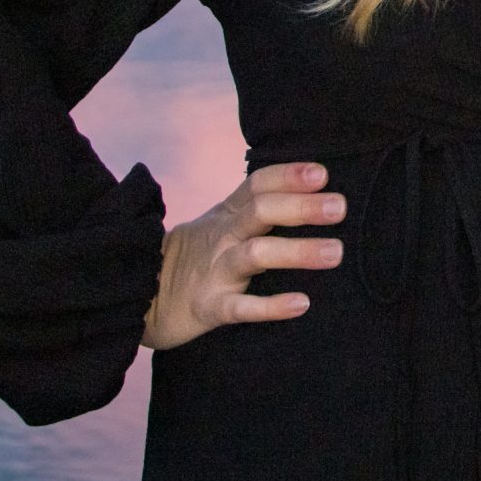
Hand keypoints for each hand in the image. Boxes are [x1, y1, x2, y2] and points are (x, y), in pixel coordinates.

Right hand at [141, 161, 345, 350]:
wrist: (140, 293)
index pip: (258, 184)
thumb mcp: (222, 221)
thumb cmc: (200, 254)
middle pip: (260, 212)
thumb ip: (260, 205)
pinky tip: (301, 304)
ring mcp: (214, 270)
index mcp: (228, 213)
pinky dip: (270, 307)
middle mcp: (222, 236)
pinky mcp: (209, 307)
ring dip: (296, 252)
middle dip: (301, 207)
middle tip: (340, 207)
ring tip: (336, 252)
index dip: (288, 175)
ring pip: (255, 255)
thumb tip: (319, 191)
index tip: (322, 173)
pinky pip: (241, 307)